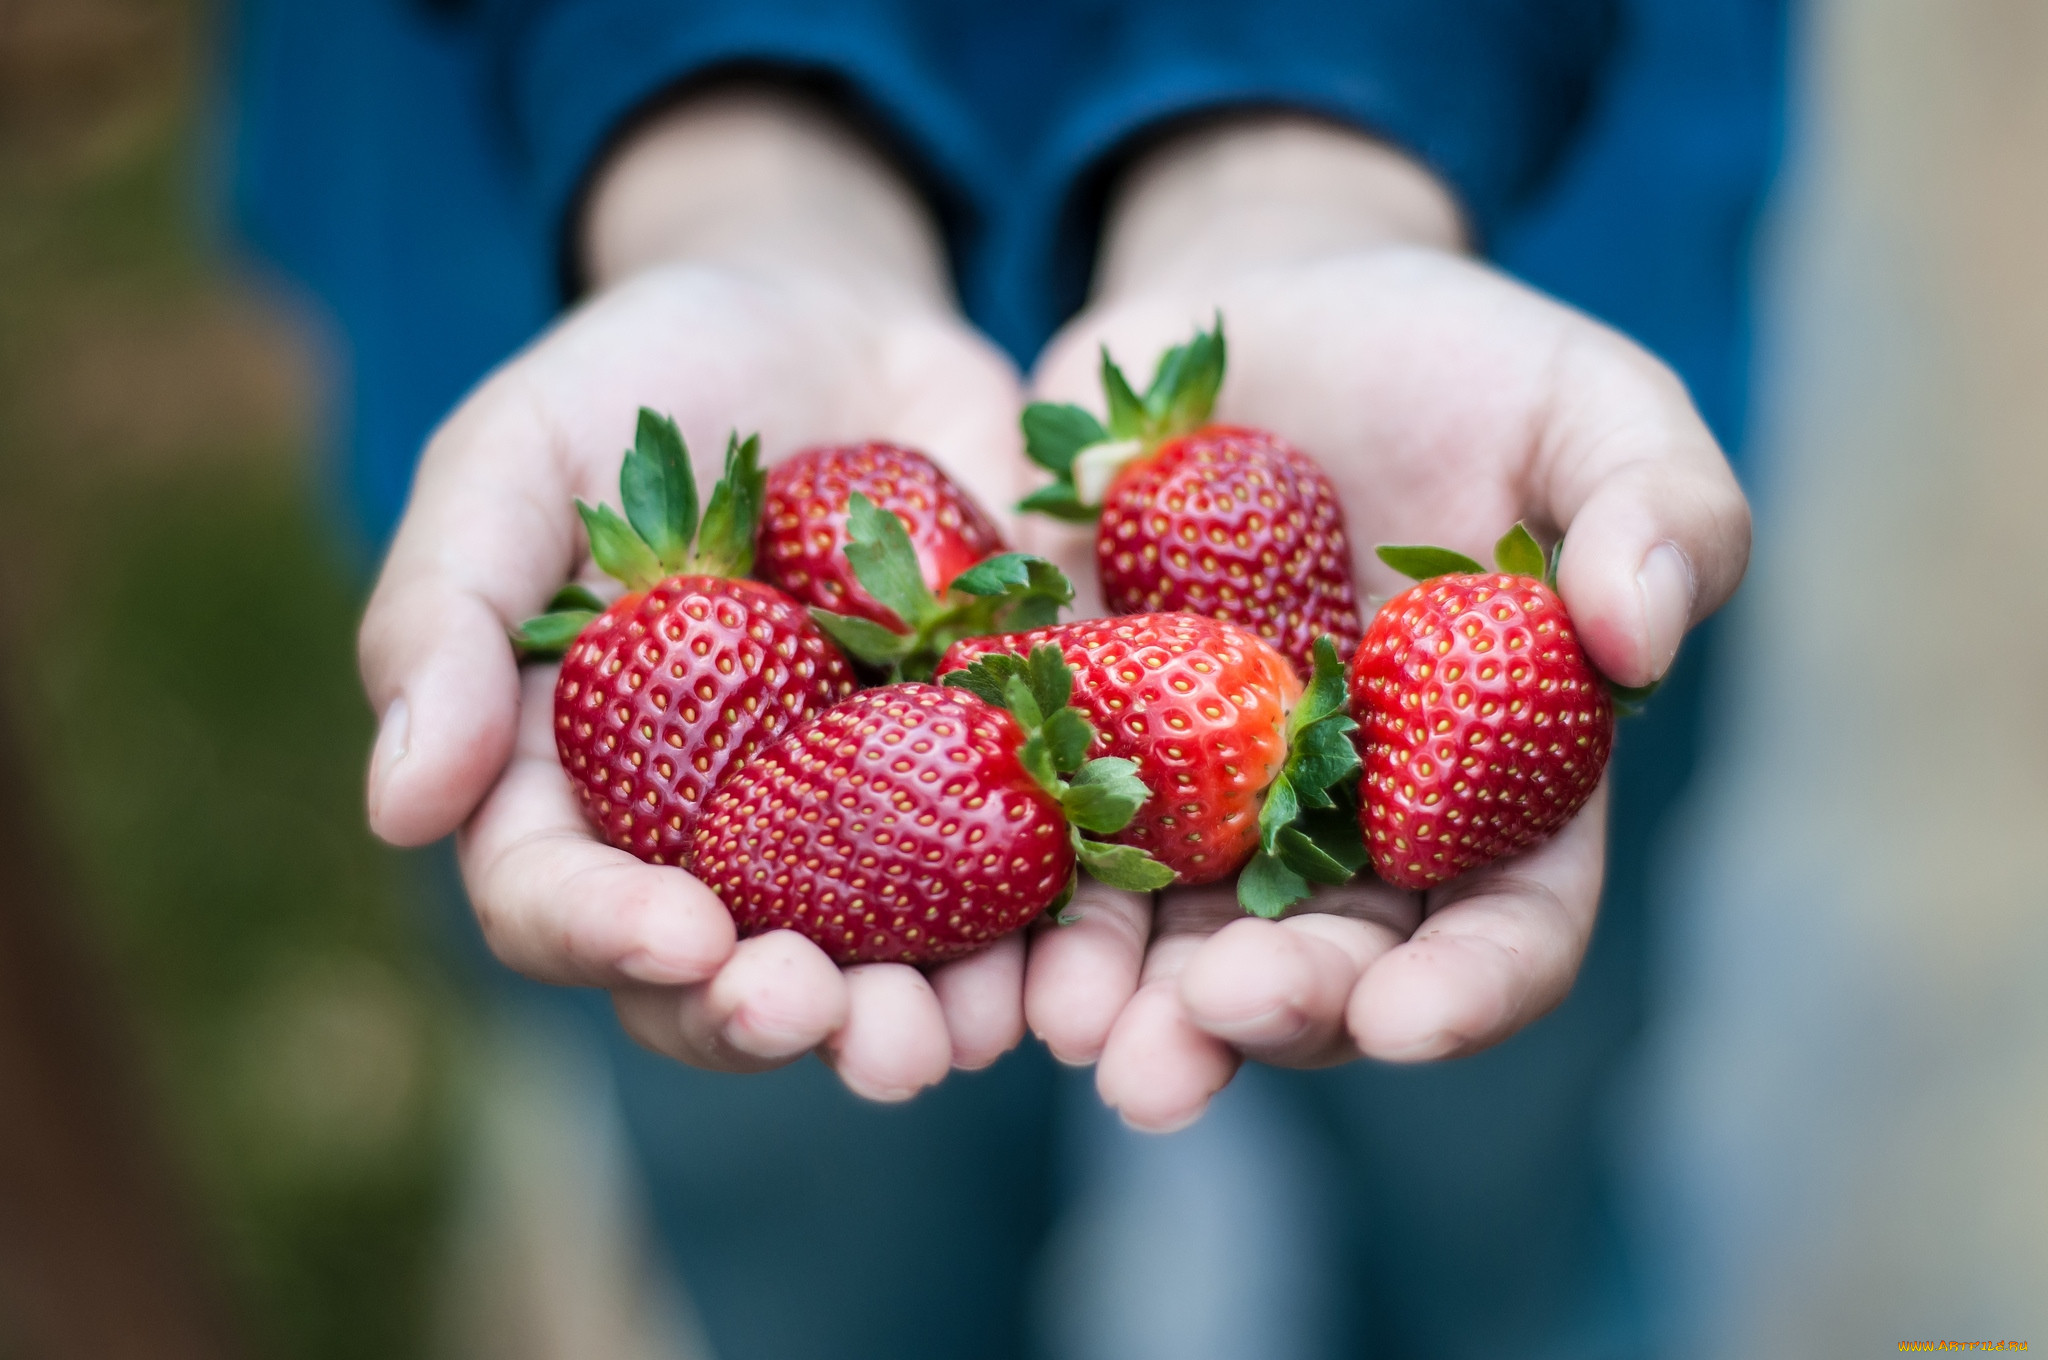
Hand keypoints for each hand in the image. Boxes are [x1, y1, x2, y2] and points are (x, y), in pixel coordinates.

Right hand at [358, 90, 1033, 1099]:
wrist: (829, 325)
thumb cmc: (640, 387)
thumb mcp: (514, 459)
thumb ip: (444, 616)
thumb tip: (400, 809)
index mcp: (572, 783)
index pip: (556, 903)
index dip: (609, 938)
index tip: (686, 936)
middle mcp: (708, 837)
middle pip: (720, 977)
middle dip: (775, 1017)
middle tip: (841, 1024)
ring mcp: (850, 819)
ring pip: (873, 968)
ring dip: (918, 1022)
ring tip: (968, 1037)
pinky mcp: (982, 777)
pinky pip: (1018, 883)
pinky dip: (1049, 935)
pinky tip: (1077, 962)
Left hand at [1015, 117, 1749, 1129]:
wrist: (1266, 308)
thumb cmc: (1460, 364)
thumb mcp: (1589, 406)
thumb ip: (1659, 509)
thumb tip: (1641, 638)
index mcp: (1488, 787)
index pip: (1502, 926)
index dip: (1465, 987)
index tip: (1408, 1017)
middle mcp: (1339, 827)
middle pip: (1319, 961)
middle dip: (1269, 1011)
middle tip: (1206, 1030)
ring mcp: (1197, 793)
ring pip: (1164, 936)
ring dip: (1122, 999)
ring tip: (1072, 1030)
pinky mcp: (1072, 732)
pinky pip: (1038, 828)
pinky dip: (1009, 888)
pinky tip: (968, 929)